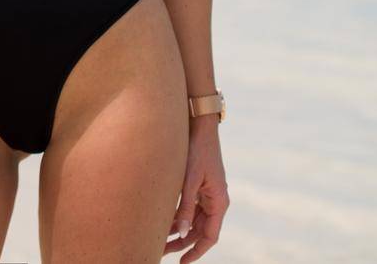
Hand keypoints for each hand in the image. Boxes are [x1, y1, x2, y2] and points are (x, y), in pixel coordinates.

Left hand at [164, 119, 227, 260]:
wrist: (199, 126)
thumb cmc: (197, 150)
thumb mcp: (189, 181)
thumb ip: (185, 207)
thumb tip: (181, 233)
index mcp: (219, 202)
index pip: (210, 236)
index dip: (196, 252)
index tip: (182, 263)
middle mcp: (215, 201)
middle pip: (199, 231)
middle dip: (181, 243)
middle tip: (161, 252)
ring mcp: (207, 194)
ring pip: (193, 221)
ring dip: (178, 231)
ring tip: (158, 240)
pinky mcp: (199, 187)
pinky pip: (190, 209)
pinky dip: (178, 217)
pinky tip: (162, 222)